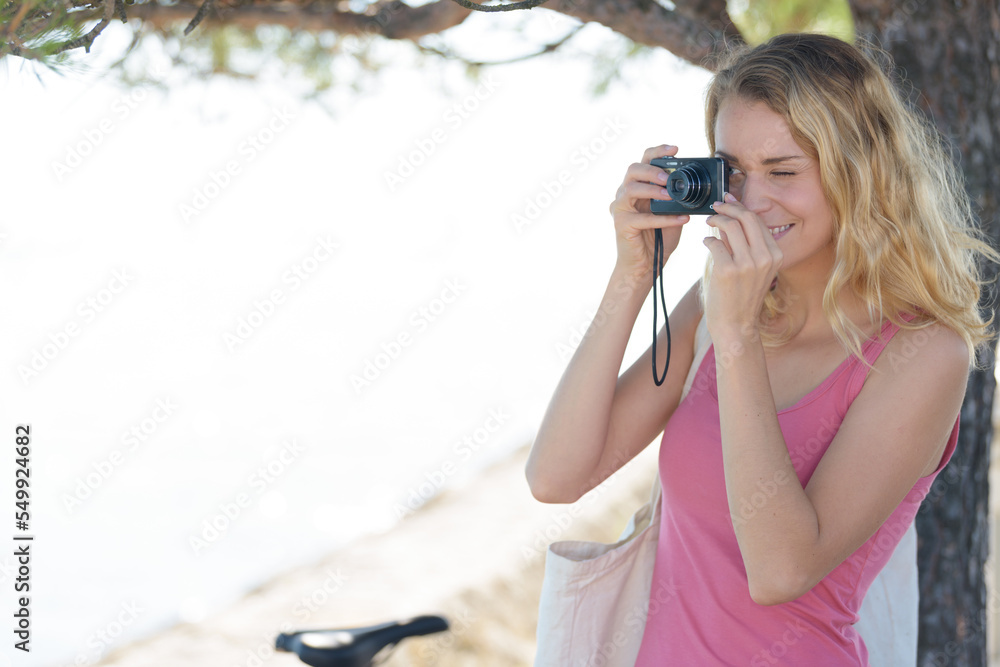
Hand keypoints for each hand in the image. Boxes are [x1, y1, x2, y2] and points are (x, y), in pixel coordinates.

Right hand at [608, 144, 690, 288]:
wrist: (645, 266)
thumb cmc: (658, 239)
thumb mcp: (674, 212)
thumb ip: (680, 198)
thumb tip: (703, 184)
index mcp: (638, 187)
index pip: (644, 161)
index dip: (657, 151)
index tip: (676, 149)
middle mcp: (625, 194)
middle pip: (633, 169)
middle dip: (652, 169)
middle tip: (669, 177)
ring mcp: (621, 209)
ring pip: (631, 188)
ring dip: (653, 190)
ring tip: (671, 195)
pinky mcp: (621, 225)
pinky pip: (642, 218)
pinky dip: (663, 218)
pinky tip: (681, 220)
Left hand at [702, 192, 782, 341]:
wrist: (736, 325)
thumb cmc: (741, 296)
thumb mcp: (753, 268)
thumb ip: (744, 243)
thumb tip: (730, 216)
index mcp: (775, 255)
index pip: (758, 221)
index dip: (740, 207)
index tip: (728, 202)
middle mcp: (765, 257)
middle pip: (746, 217)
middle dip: (728, 207)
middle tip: (716, 207)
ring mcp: (747, 264)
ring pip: (729, 226)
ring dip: (715, 220)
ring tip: (708, 222)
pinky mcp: (727, 270)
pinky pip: (714, 243)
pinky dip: (707, 240)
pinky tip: (706, 242)